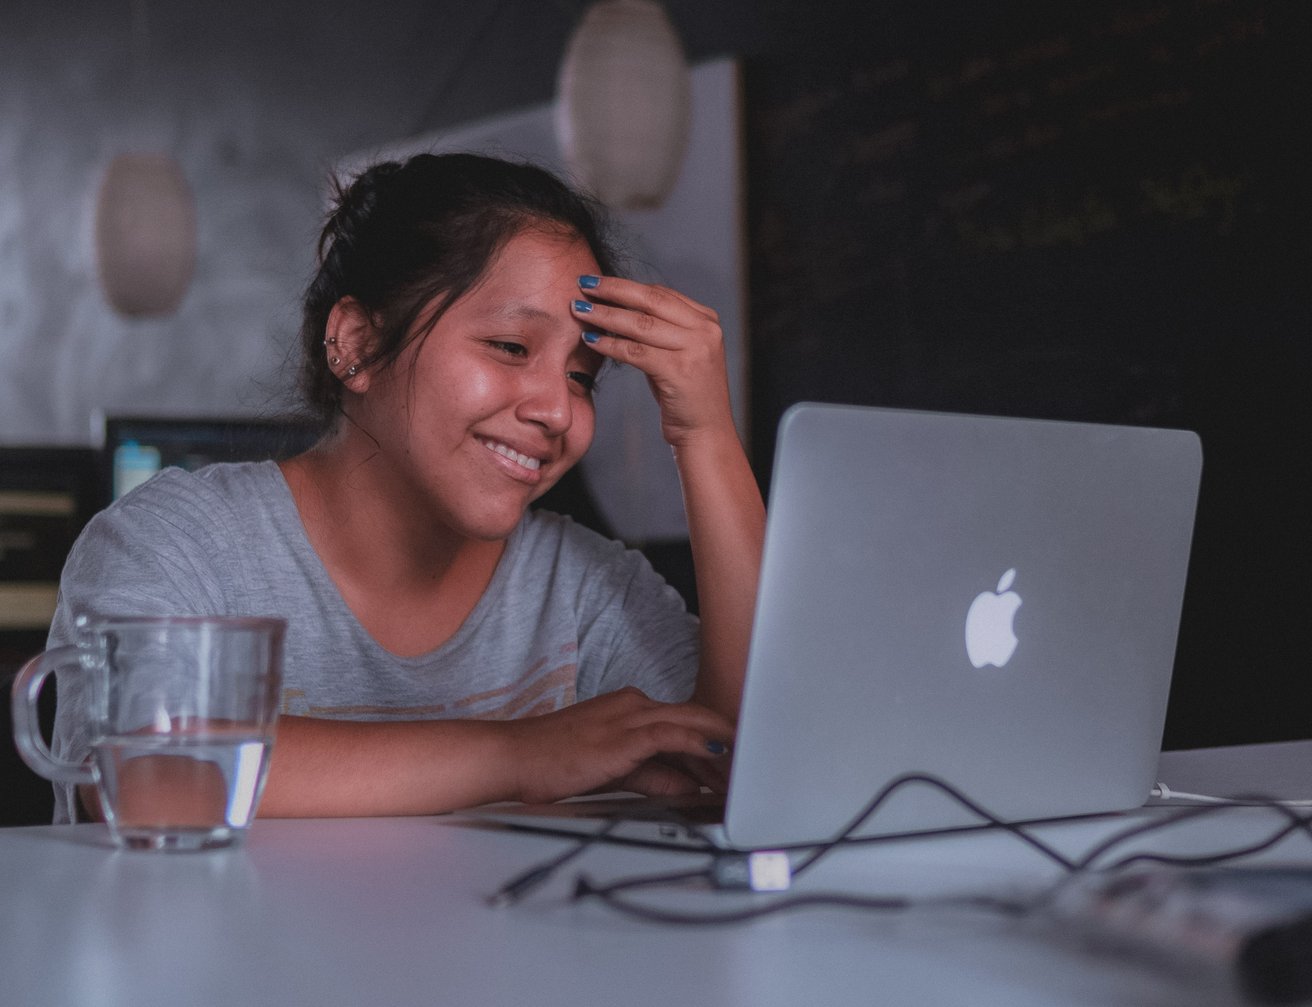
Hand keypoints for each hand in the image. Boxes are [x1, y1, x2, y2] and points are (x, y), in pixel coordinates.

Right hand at [503, 687, 733, 804]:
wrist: (514, 758)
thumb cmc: (553, 761)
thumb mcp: (614, 770)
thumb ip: (653, 775)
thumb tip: (688, 785)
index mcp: (629, 708)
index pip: (684, 722)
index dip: (715, 741)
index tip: (737, 762)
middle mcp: (633, 705)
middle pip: (695, 716)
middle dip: (728, 739)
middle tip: (753, 761)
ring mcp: (628, 716)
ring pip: (690, 722)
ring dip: (722, 745)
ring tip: (746, 764)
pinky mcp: (623, 735)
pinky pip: (671, 734)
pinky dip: (699, 743)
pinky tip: (718, 755)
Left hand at [572, 276, 734, 447]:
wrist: (706, 432)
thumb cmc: (686, 395)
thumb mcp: (679, 354)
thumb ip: (660, 330)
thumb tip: (619, 307)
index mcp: (707, 320)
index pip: (661, 294)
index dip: (626, 286)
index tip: (598, 284)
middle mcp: (705, 330)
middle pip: (650, 300)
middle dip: (613, 290)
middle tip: (584, 285)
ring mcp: (695, 349)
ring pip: (640, 324)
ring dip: (605, 315)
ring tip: (579, 311)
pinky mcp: (680, 371)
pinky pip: (635, 351)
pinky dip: (610, 344)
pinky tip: (590, 339)